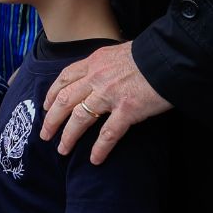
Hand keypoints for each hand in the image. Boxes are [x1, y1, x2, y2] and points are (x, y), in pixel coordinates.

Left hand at [40, 41, 171, 164]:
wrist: (168, 57)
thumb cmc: (148, 54)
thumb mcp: (118, 52)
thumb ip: (105, 64)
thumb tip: (101, 72)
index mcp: (94, 62)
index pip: (65, 78)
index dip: (52, 94)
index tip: (45, 106)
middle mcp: (96, 78)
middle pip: (65, 100)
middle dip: (51, 119)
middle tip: (44, 135)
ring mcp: (110, 94)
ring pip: (80, 118)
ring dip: (68, 136)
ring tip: (62, 150)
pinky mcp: (127, 109)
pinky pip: (108, 133)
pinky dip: (100, 148)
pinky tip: (94, 160)